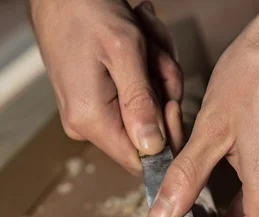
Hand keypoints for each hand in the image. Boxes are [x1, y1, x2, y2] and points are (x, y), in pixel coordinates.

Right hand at [30, 0, 183, 174]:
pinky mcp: (94, 99)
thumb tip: (153, 149)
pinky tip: (139, 39)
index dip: (167, 138)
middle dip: (162, 89)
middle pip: (147, 130)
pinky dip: (145, 68)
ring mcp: (89, 112)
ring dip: (156, 71)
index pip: (140, 160)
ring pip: (146, 108)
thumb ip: (141, 103)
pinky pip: (134, 94)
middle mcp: (86, 123)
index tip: (172, 102)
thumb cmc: (88, 12)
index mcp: (90, 119)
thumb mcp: (124, 52)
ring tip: (144, 34)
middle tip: (155, 52)